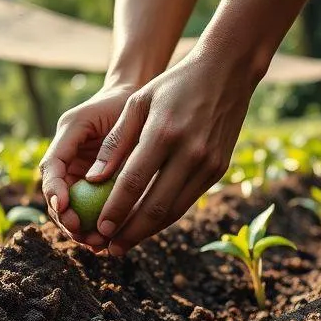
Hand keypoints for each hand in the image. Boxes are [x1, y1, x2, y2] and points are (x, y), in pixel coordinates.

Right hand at [39, 83, 136, 247]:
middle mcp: (66, 162)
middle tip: (84, 234)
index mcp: (63, 142)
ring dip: (80, 229)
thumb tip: (92, 180)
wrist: (132, 101)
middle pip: (57, 198)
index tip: (64, 207)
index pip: (51, 171)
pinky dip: (95, 227)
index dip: (54, 191)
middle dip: (67, 219)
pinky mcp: (92, 189)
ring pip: (71, 210)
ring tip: (97, 243)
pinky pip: (89, 212)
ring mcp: (77, 177)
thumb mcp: (108, 116)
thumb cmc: (120, 104)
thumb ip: (100, 145)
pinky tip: (106, 242)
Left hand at [83, 50, 253, 255]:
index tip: (99, 227)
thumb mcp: (138, 103)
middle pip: (155, 205)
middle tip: (109, 248)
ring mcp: (208, 163)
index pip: (134, 182)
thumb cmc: (173, 85)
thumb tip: (94, 179)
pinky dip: (167, 217)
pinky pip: (188, 201)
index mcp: (164, 133)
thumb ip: (115, 142)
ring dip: (148, 231)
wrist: (226, 72)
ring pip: (174, 210)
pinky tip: (148, 225)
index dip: (115, 209)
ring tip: (124, 243)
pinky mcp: (219, 169)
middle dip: (129, 232)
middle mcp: (189, 152)